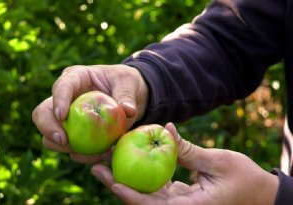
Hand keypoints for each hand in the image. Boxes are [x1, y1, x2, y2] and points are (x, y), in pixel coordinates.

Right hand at [32, 64, 148, 162]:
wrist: (130, 96)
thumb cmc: (126, 83)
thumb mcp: (130, 83)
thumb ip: (127, 96)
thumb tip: (128, 111)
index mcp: (76, 78)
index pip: (62, 86)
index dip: (58, 100)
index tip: (62, 116)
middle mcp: (65, 98)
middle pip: (43, 112)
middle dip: (48, 128)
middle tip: (64, 141)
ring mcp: (67, 117)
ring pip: (49, 134)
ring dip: (63, 147)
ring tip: (87, 153)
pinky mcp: (74, 133)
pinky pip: (68, 148)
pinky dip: (80, 155)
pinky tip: (98, 157)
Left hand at [91, 123, 278, 204]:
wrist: (259, 194)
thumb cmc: (245, 179)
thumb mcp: (218, 162)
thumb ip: (188, 150)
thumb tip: (163, 129)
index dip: (130, 195)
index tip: (112, 181)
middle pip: (142, 200)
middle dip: (118, 185)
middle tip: (97, 168)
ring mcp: (179, 204)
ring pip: (146, 194)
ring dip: (126, 178)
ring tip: (106, 162)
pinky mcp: (180, 197)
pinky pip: (157, 188)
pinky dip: (143, 175)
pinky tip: (131, 159)